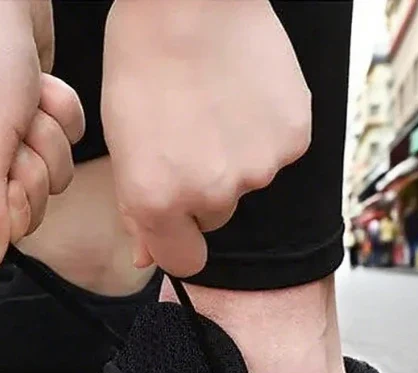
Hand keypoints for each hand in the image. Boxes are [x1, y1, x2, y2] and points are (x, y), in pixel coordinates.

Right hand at [0, 0, 84, 269]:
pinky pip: (66, 145)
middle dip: (31, 166)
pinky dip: (60, 113)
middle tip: (13, 130)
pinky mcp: (29, 126)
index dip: (8, 208)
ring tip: (22, 103)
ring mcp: (0, 148)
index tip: (4, 170)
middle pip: (24, 210)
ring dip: (48, 136)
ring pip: (51, 179)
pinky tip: (36, 89)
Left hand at [102, 0, 310, 276]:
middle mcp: (211, 195)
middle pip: (215, 218)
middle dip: (202, 190)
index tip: (177, 217)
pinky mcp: (294, 138)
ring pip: (247, 183)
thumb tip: (147, 258)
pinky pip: (278, 153)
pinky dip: (265, 132)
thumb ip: (137, 211)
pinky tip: (245, 96)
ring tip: (215, 106)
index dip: (179, 239)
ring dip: (234, 158)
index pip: (184, 262)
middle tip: (190, 135)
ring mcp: (258, 168)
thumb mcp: (123, 145)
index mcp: (158, 202)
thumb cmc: (143, 64)